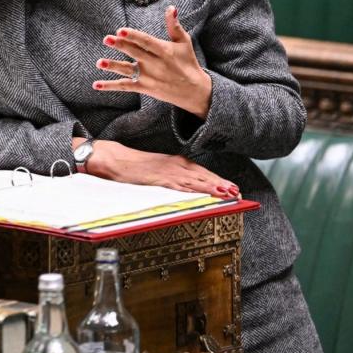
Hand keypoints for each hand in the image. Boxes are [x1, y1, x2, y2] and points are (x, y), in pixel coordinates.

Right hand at [85, 139, 239, 198]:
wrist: (115, 159)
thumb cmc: (134, 166)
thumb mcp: (157, 170)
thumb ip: (172, 177)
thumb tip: (186, 187)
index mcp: (177, 162)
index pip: (202, 172)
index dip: (218, 181)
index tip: (232, 188)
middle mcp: (176, 165)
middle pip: (204, 176)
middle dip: (222, 185)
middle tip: (238, 194)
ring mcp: (169, 171)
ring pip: (197, 180)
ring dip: (214, 187)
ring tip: (229, 194)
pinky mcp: (160, 178)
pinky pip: (181, 185)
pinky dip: (195, 189)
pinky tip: (205, 193)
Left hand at [93, 4, 211, 116]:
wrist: (195, 91)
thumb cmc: (188, 62)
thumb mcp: (184, 42)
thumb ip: (174, 25)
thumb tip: (171, 7)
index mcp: (164, 51)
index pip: (146, 42)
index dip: (133, 36)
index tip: (121, 31)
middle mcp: (155, 64)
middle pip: (135, 53)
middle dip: (121, 46)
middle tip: (106, 39)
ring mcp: (149, 77)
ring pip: (127, 70)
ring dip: (113, 66)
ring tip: (99, 62)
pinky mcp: (145, 88)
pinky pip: (125, 86)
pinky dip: (110, 86)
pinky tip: (96, 84)